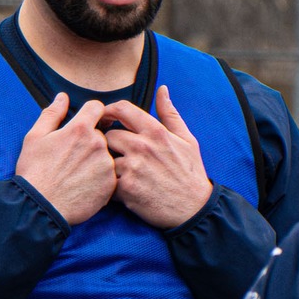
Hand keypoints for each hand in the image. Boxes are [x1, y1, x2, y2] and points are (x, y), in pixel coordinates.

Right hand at [13, 92, 116, 224]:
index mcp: (80, 128)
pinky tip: (84, 185)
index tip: (84, 123)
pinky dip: (100, 178)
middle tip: (73, 157)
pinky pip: (109, 175)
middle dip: (90, 141)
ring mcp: (106, 165)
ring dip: (96, 160)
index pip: (97, 108)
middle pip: (101, 134)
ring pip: (106, 155)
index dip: (90, 114)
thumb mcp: (35, 137)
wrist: (41, 206)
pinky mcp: (110, 184)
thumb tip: (63, 97)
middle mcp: (98, 144)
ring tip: (77, 174)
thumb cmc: (34, 171)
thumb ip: (52, 113)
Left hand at [103, 87, 212, 229]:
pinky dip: (109, 186)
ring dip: (109, 166)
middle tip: (113, 153)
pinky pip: (106, 181)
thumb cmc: (190, 173)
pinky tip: (120, 189)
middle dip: (109, 143)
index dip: (108, 111)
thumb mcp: (187, 139)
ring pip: (105, 158)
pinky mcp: (126, 190)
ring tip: (118, 174)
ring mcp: (132, 168)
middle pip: (108, 135)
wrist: (193, 209)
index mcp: (156, 132)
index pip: (122, 109)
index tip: (105, 119)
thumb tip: (162, 89)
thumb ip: (170, 113)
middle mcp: (142, 147)